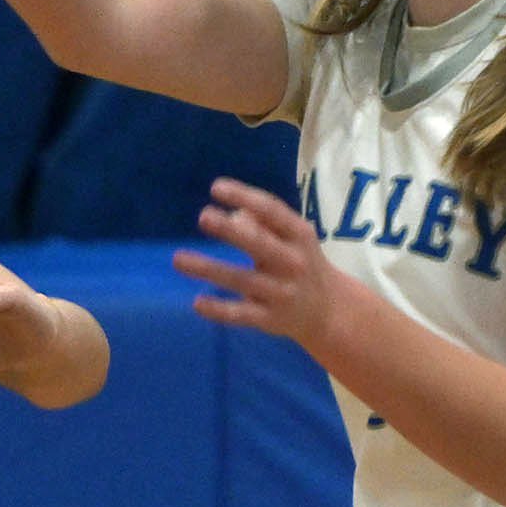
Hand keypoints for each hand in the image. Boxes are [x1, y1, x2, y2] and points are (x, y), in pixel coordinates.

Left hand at [175, 178, 345, 349]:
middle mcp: (293, 262)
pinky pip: (241, 314)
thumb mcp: (290, 238)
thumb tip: (233, 214)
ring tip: (178, 259)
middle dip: (231, 231)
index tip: (216, 188)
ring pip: (242, 280)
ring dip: (209, 269)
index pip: (272, 211)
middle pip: (259, 244)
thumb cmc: (299, 263)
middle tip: (203, 216)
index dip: (245, 196)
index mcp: (299, 235)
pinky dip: (219, 310)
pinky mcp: (269, 319)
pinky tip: (197, 302)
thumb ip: (264, 223)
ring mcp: (281, 292)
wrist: (327, 310)